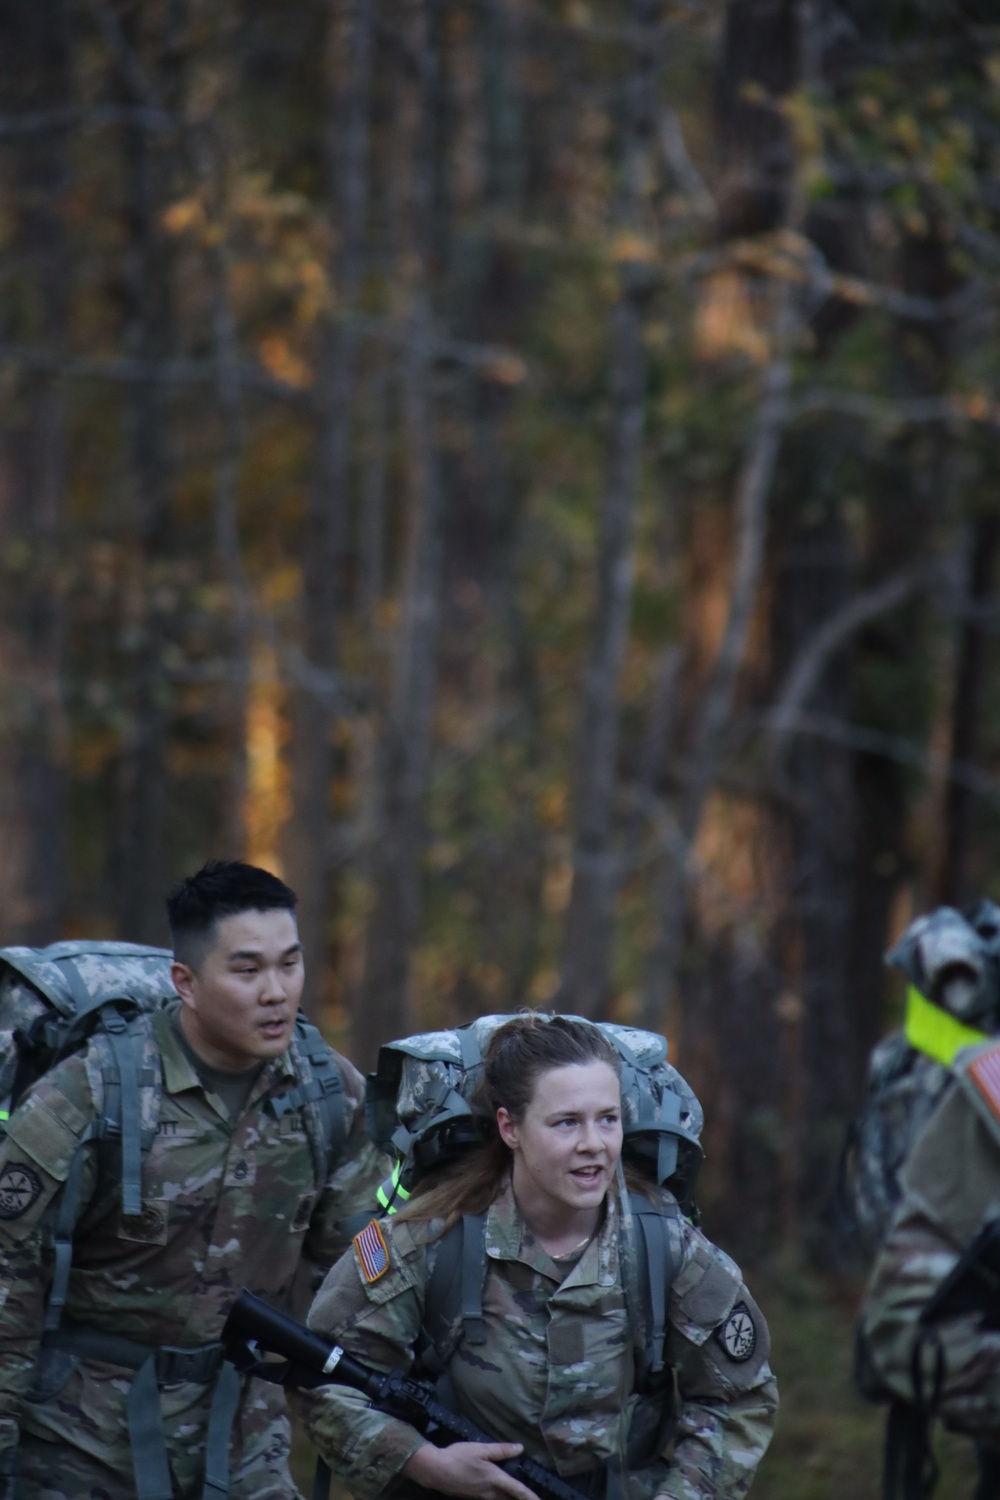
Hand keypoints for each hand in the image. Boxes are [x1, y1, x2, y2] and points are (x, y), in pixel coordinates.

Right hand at [403, 1440, 541, 1499]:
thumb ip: (501, 1450)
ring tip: (518, 1497)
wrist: (436, 1471)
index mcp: (495, 1478)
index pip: (518, 1490)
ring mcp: (481, 1497)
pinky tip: (499, 1495)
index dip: (531, 1497)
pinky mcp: (473, 1497)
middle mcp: (490, 1492)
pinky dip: (500, 1499)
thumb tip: (520, 1448)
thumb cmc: (459, 1457)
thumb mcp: (481, 1449)